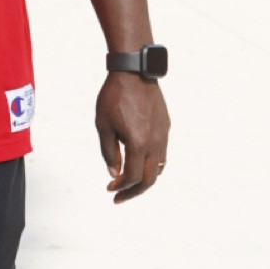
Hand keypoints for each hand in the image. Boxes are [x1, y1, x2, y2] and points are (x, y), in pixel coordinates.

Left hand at [96, 73, 169, 202]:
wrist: (134, 71)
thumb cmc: (114, 96)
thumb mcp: (103, 125)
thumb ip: (109, 152)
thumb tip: (114, 174)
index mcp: (138, 143)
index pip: (132, 177)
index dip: (121, 187)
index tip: (110, 189)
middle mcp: (155, 142)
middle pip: (149, 179)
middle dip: (134, 191)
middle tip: (119, 196)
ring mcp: (163, 134)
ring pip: (159, 168)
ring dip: (145, 179)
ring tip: (130, 183)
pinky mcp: (165, 126)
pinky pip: (162, 153)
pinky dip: (152, 165)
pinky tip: (140, 163)